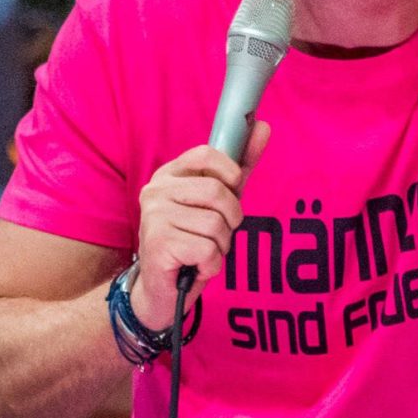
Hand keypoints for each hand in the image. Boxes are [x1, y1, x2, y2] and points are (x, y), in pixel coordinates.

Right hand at [129, 120, 270, 329]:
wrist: (162, 290)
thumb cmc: (192, 239)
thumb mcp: (218, 202)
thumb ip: (239, 167)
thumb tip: (263, 126)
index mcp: (169, 175)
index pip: (205, 154)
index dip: (229, 171)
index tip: (234, 188)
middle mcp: (156, 191)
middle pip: (217, 192)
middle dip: (230, 219)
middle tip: (216, 234)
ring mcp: (154, 217)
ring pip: (216, 225)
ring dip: (220, 246)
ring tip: (202, 252)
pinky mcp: (158, 244)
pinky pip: (208, 250)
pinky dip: (211, 264)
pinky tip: (196, 266)